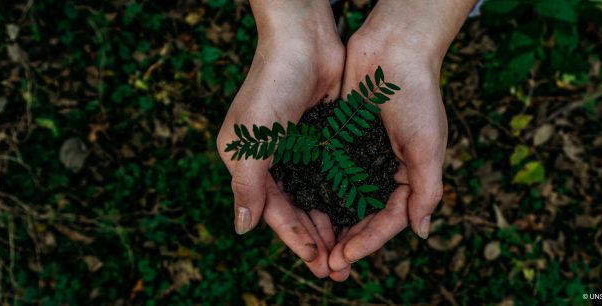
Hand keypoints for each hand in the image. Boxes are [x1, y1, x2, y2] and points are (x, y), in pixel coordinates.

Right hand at [216, 0, 343, 277]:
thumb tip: (242, 229)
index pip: (273, 211)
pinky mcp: (323, 137)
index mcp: (248, 163)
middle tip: (337, 268)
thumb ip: (247, 186)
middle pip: (296, 209)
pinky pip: (333, 175)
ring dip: (331, 223)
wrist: (304, 40)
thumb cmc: (271, 86)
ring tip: (349, 249)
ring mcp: (299, 149)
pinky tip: (358, 214)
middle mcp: (272, 160)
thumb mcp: (252, 140)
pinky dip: (342, 196)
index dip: (294, 238)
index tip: (317, 260)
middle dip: (315, 239)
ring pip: (316, 196)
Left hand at [327, 0, 475, 280]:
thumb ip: (426, 190)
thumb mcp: (428, 146)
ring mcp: (361, 157)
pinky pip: (328, 173)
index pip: (389, 219)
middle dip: (348, 241)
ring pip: (343, 200)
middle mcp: (384, 170)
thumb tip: (421, 232)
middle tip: (327, 264)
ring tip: (313, 246)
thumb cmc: (417, 96)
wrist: (393, 49)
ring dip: (330, 224)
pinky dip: (318, 192)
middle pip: (364, 216)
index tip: (346, 256)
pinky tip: (302, 208)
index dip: (369, 241)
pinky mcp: (341, 141)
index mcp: (409, 176)